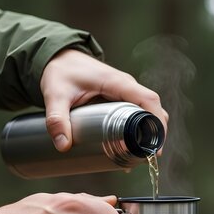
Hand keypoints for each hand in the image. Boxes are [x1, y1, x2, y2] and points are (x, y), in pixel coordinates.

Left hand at [40, 49, 168, 151]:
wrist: (59, 57)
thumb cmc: (61, 71)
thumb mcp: (56, 95)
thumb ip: (57, 119)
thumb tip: (63, 146)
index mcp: (117, 83)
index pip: (148, 100)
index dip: (157, 122)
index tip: (156, 145)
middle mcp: (127, 86)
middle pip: (154, 108)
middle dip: (156, 133)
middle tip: (148, 156)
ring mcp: (126, 91)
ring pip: (149, 111)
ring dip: (150, 131)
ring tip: (141, 154)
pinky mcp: (122, 96)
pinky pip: (139, 111)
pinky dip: (142, 126)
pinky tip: (134, 144)